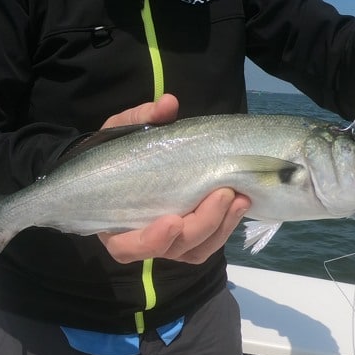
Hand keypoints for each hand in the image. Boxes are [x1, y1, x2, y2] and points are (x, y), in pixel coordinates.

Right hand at [97, 94, 251, 263]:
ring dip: (220, 227)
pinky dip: (226, 226)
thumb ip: (141, 119)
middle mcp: (141, 240)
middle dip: (202, 224)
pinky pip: (209, 243)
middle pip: (173, 248)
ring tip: (240, 198)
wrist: (125, 162)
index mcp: (114, 222)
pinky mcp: (190, 238)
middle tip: (223, 193)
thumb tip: (168, 104)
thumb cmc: (115, 152)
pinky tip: (240, 202)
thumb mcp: (121, 130)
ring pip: (196, 250)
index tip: (172, 221)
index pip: (126, 247)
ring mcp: (168, 242)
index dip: (150, 240)